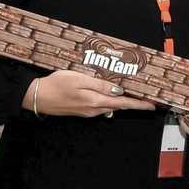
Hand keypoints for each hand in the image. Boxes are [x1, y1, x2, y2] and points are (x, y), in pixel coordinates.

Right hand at [23, 70, 155, 117]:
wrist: (37, 96)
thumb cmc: (56, 85)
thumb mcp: (80, 79)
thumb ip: (100, 85)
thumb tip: (118, 90)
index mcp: (95, 101)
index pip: (123, 103)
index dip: (138, 104)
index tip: (152, 105)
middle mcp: (93, 109)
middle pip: (119, 105)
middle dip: (133, 102)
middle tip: (146, 99)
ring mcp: (87, 110)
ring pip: (110, 106)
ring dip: (122, 101)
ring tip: (133, 95)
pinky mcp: (81, 109)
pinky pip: (100, 106)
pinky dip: (110, 100)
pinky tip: (111, 94)